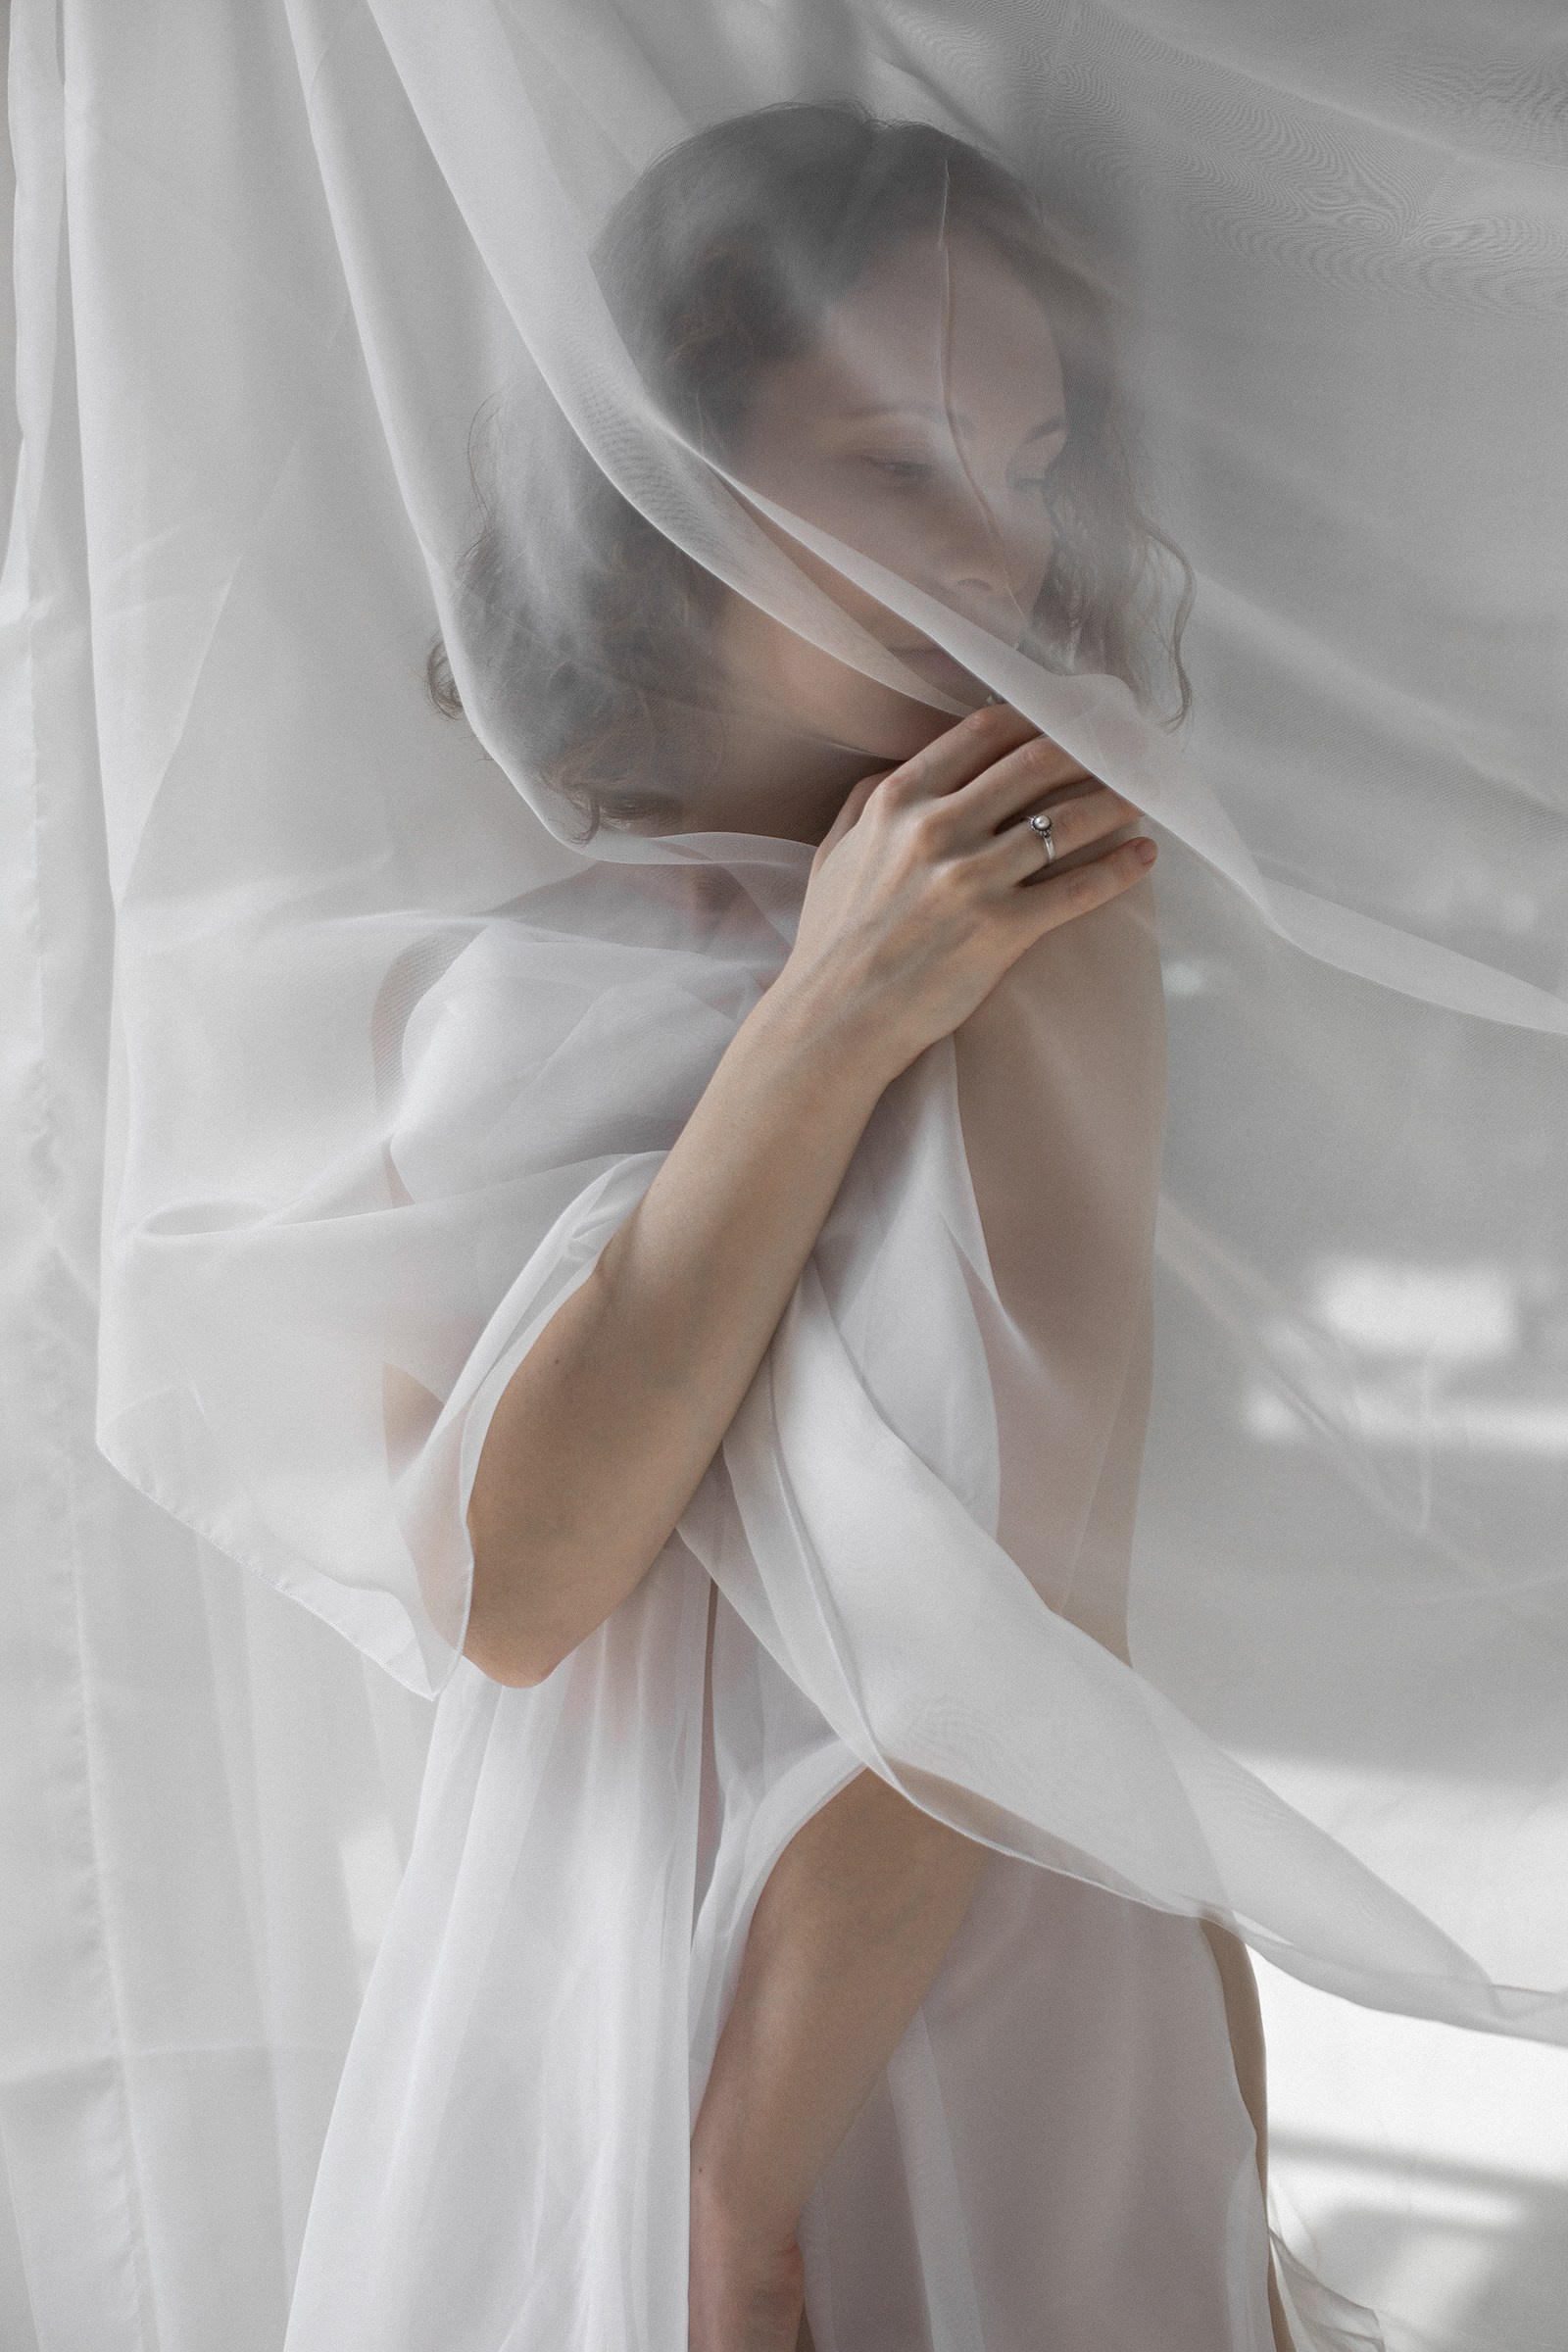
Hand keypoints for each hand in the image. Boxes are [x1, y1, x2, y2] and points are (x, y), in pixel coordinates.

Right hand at [778, 705, 1154, 1083]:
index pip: (983, 736)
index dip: (1035, 720)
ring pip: (1065, 822)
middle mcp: (938, 829)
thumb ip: (866, 802)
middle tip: (1121, 747)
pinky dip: (1120, 868)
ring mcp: (972, 879)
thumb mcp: (832, 853)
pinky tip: (1144, 854)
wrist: (834, 1020)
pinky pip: (1078, 888)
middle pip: (1035, 766)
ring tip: (1143, 794)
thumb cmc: (831, 942)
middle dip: (1087, 750)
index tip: (1065, 719)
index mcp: (899, 801)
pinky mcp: (1001, 930)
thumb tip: (902, 768)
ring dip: (1115, 801)